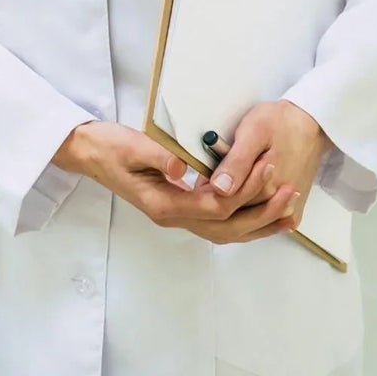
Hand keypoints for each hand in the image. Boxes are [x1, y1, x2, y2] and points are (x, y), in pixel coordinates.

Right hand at [55, 122, 301, 245]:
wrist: (86, 152)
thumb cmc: (106, 146)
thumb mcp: (131, 145)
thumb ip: (159, 157)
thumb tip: (183, 169)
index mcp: (163, 204)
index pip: (215, 206)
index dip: (244, 190)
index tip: (267, 168)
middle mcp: (173, 218)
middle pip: (227, 226)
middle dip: (262, 214)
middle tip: (291, 193)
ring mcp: (175, 216)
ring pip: (226, 230)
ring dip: (258, 223)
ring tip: (289, 211)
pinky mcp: (178, 208)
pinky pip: (218, 222)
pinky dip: (243, 219)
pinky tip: (259, 210)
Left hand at [201, 100, 329, 233]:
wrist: (309, 124)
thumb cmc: (279, 123)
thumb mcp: (252, 133)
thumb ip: (236, 163)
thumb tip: (220, 189)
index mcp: (266, 188)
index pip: (225, 203)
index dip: (208, 190)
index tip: (200, 174)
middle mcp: (280, 205)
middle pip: (238, 212)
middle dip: (219, 196)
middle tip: (210, 174)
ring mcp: (288, 210)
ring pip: (250, 217)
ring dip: (235, 203)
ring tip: (228, 178)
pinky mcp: (294, 209)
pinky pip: (266, 218)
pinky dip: (252, 207)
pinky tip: (245, 190)